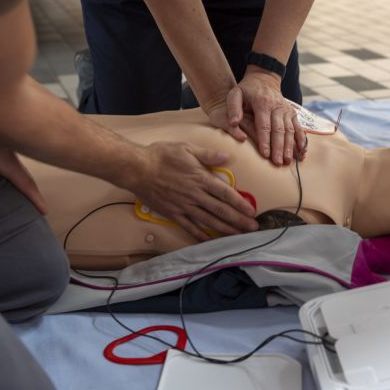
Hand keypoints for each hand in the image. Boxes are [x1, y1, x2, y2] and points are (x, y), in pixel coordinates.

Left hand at [0, 115, 47, 213]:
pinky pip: (17, 154)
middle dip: (33, 191)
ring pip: (21, 165)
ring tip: (28, 189)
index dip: (34, 198)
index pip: (25, 183)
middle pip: (26, 176)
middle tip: (41, 206)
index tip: (45, 212)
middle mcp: (13, 153)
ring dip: (25, 178)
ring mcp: (10, 144)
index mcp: (8, 160)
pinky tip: (12, 165)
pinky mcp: (3, 137)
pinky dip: (19, 165)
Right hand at [132, 141, 257, 241]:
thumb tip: (228, 156)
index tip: (252, 211)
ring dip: (225, 229)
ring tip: (239, 235)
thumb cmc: (161, 156)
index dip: (240, 203)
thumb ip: (209, 155)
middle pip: (221, 211)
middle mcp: (195, 195)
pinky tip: (210, 240)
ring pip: (209, 221)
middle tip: (253, 228)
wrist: (136, 169)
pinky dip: (200, 235)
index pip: (226, 194)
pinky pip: (189, 227)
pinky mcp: (173, 213)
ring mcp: (184, 206)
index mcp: (201, 179)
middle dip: (239, 220)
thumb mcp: (187, 149)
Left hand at [223, 68, 306, 164]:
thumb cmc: (247, 90)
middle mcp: (277, 107)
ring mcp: (287, 110)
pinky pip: (299, 128)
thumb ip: (233, 108)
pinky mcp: (293, 113)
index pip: (264, 125)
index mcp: (263, 103)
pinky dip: (301, 140)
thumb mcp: (235, 94)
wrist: (264, 79)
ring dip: (290, 147)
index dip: (265, 141)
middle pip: (279, 130)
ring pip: (290, 131)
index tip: (265, 154)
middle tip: (278, 163)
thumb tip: (234, 123)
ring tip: (288, 162)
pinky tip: (302, 152)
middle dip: (279, 148)